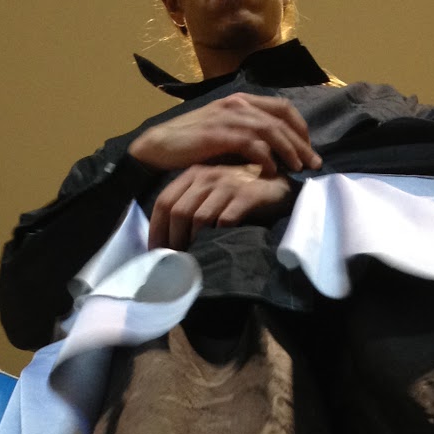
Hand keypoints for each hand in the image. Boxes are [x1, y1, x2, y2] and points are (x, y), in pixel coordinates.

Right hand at [128, 92, 319, 177]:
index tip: (309, 149)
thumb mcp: (224, 133)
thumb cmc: (192, 144)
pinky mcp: (220, 134)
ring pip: (272, 131)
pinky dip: (267, 158)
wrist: (159, 146)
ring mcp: (230, 117)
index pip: (282, 108)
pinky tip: (272, 171)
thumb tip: (273, 152)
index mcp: (242, 101)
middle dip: (302, 143)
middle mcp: (239, 104)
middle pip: (283, 119)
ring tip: (299, 169)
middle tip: (314, 164)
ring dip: (290, 151)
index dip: (300, 128)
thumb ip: (247, 136)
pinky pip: (253, 144)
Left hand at [148, 164, 292, 249]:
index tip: (156, 250)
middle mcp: (207, 176)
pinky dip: (217, 236)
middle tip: (174, 259)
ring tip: (192, 258)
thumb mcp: (212, 192)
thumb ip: (193, 204)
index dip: (156, 229)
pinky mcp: (246, 196)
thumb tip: (170, 237)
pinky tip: (216, 246)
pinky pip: (225, 220)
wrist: (278, 186)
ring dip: (193, 241)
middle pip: (178, 211)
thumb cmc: (241, 193)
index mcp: (193, 174)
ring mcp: (227, 185)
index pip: (164, 201)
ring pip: (198, 217)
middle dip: (173, 239)